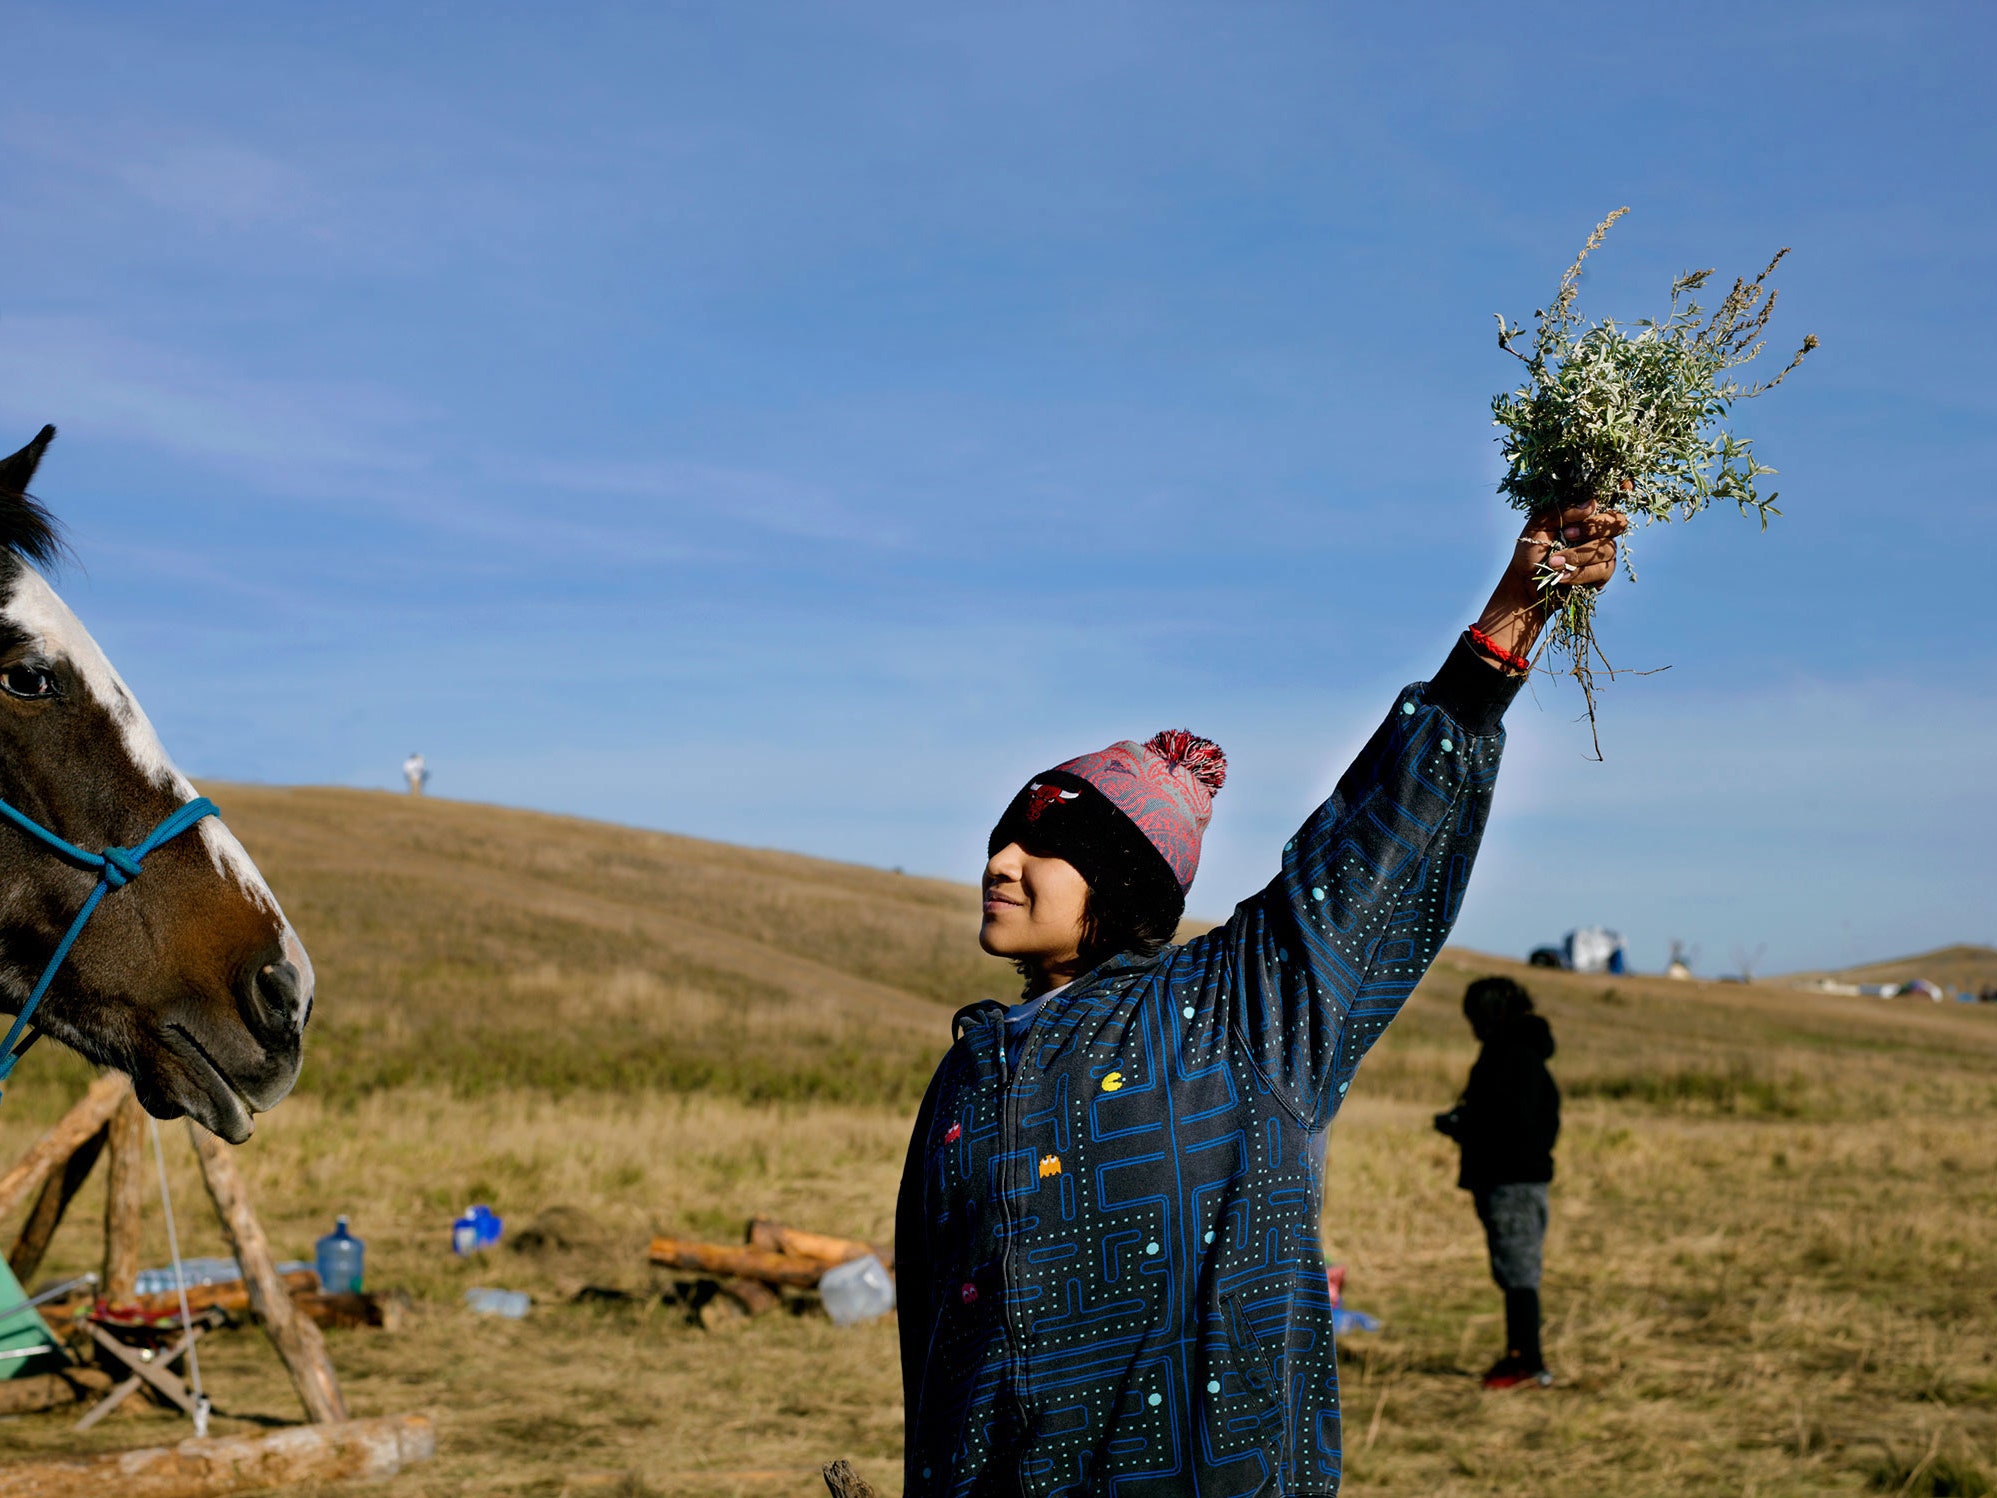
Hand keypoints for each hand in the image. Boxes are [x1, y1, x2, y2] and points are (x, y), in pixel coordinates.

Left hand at [1473, 499, 1630, 670]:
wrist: (1524, 584)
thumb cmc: (1530, 550)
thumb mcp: (1538, 525)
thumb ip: (1562, 512)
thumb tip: (1592, 504)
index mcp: (1584, 513)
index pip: (1611, 497)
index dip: (1625, 488)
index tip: (1626, 484)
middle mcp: (1598, 531)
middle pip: (1618, 522)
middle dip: (1593, 528)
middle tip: (1568, 534)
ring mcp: (1603, 553)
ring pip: (1608, 549)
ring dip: (1578, 555)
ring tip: (1553, 563)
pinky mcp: (1602, 574)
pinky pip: (1603, 570)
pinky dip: (1580, 573)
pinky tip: (1562, 576)